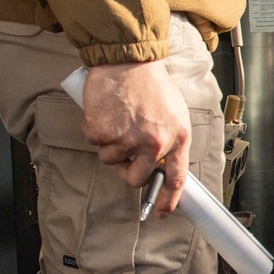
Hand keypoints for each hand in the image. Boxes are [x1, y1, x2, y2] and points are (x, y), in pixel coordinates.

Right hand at [82, 62, 190, 214]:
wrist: (127, 61)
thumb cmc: (151, 84)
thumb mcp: (175, 112)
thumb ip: (170, 140)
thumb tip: (161, 163)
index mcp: (177, 138)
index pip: (176, 179)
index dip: (167, 200)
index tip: (160, 212)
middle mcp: (154, 143)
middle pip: (136, 178)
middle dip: (128, 170)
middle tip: (125, 152)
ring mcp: (127, 140)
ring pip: (111, 160)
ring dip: (110, 146)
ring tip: (118, 119)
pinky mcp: (103, 133)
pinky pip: (95, 144)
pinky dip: (96, 131)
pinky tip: (106, 112)